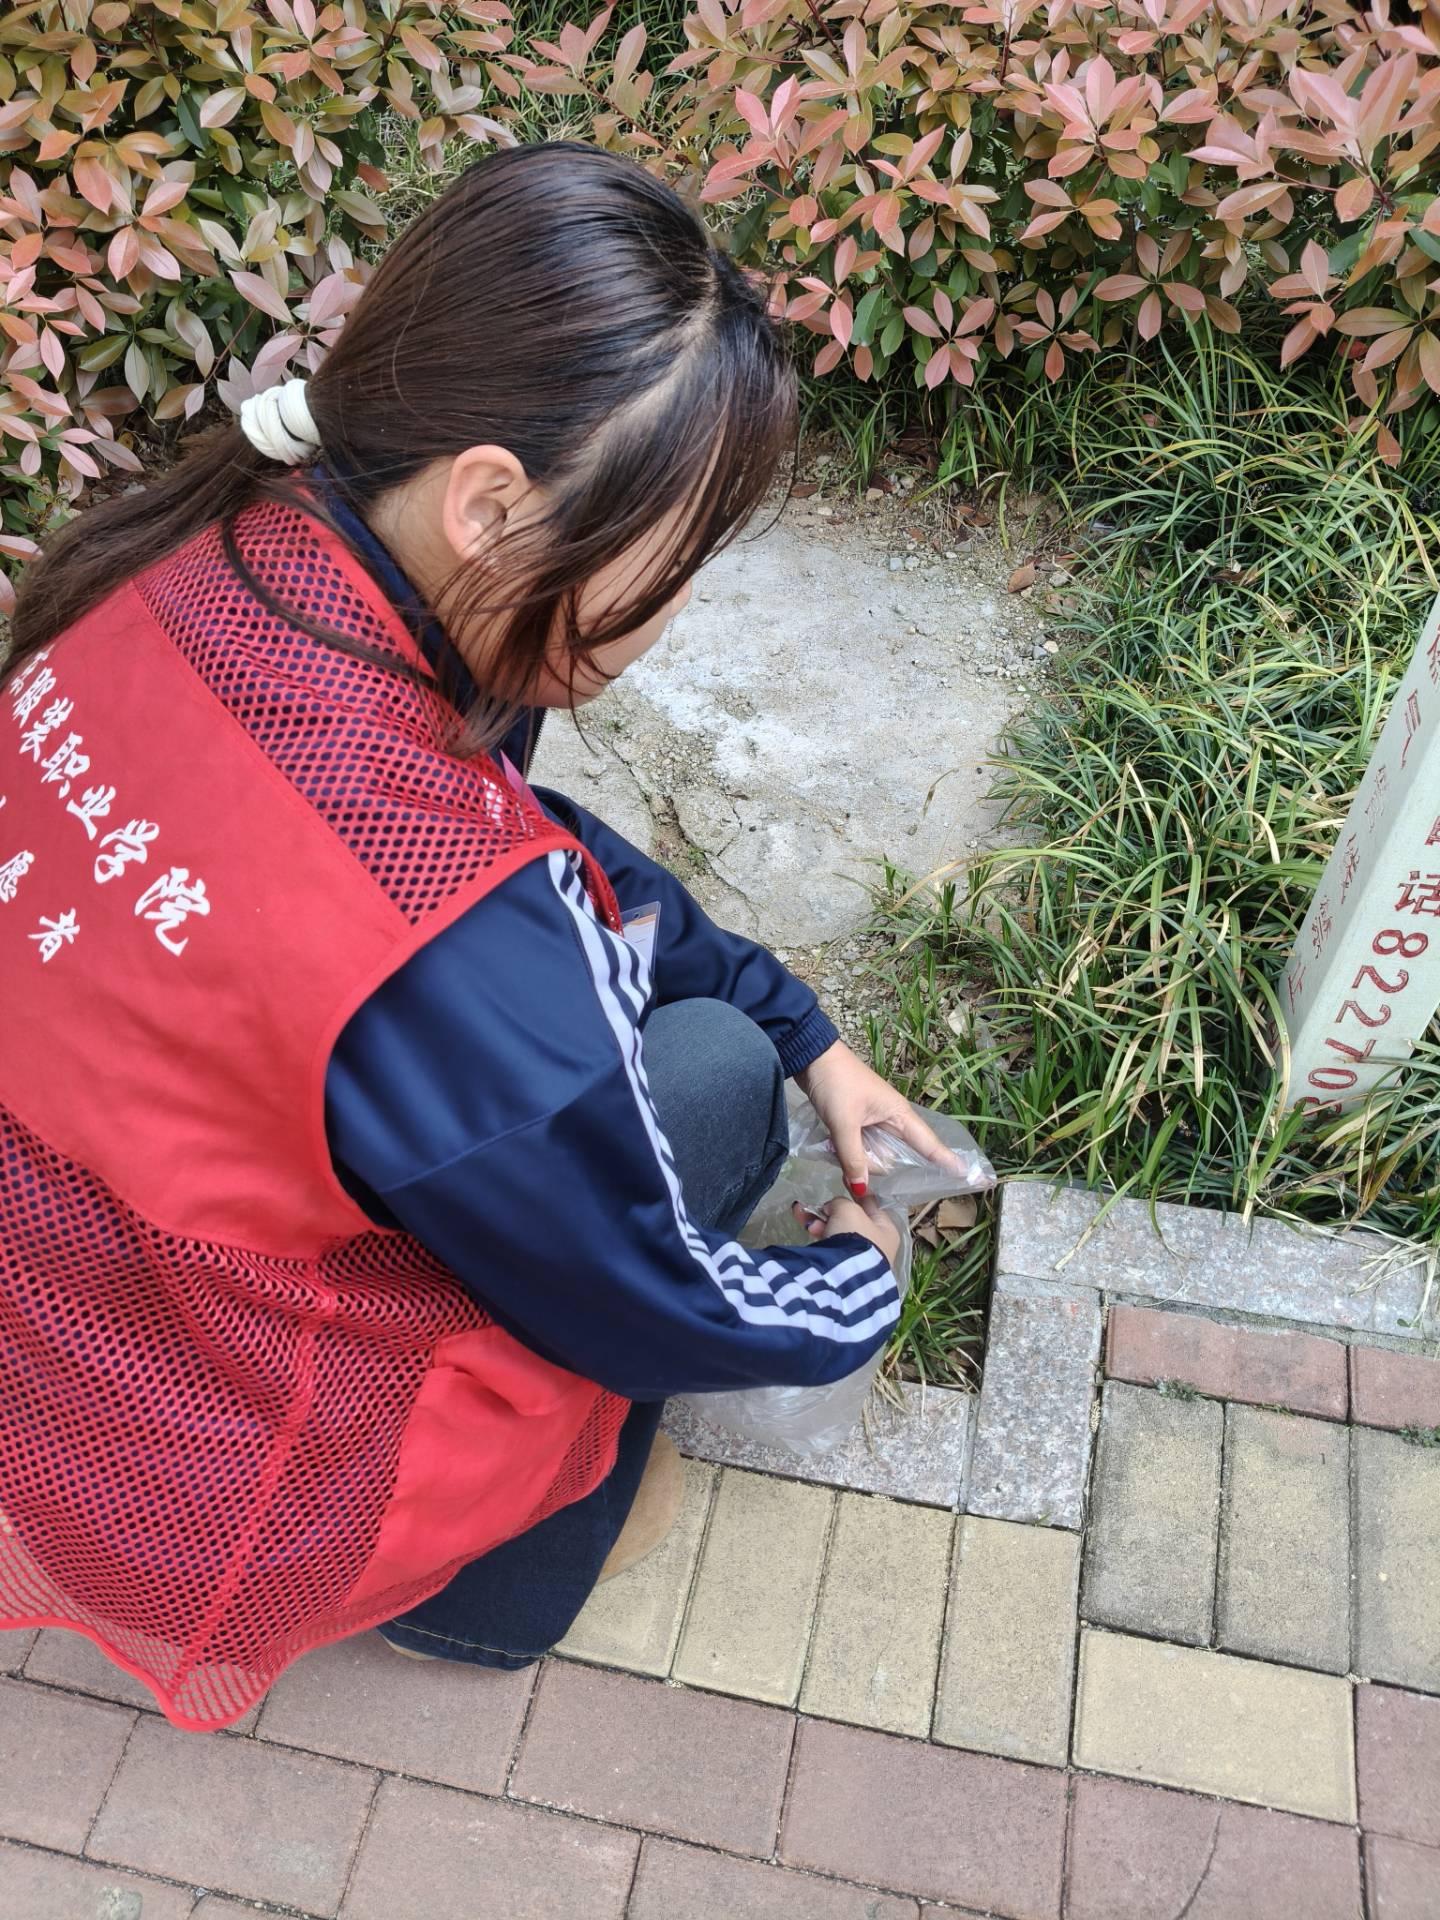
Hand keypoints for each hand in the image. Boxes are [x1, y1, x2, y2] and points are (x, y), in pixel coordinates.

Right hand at [793, 1195, 901, 1268]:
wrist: (843, 1274)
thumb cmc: (853, 1236)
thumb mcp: (847, 1209)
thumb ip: (840, 1202)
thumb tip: (831, 1208)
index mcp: (886, 1228)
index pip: (870, 1204)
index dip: (855, 1193)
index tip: (841, 1185)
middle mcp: (876, 1243)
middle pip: (850, 1218)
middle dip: (829, 1211)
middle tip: (814, 1207)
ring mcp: (860, 1256)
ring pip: (837, 1231)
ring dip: (820, 1222)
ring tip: (801, 1215)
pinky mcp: (843, 1266)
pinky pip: (830, 1244)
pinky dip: (819, 1235)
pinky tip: (807, 1227)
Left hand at [796, 1039, 952, 1197]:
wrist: (812, 1057)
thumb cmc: (836, 1084)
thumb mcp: (844, 1123)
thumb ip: (853, 1158)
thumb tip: (861, 1190)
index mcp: (898, 1114)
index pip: (928, 1143)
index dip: (946, 1161)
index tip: (968, 1176)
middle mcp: (891, 1119)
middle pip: (894, 1157)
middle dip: (874, 1165)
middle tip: (848, 1154)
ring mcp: (873, 1121)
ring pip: (874, 1153)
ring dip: (857, 1158)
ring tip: (834, 1144)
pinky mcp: (856, 1122)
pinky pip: (860, 1146)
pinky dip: (848, 1151)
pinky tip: (832, 1147)